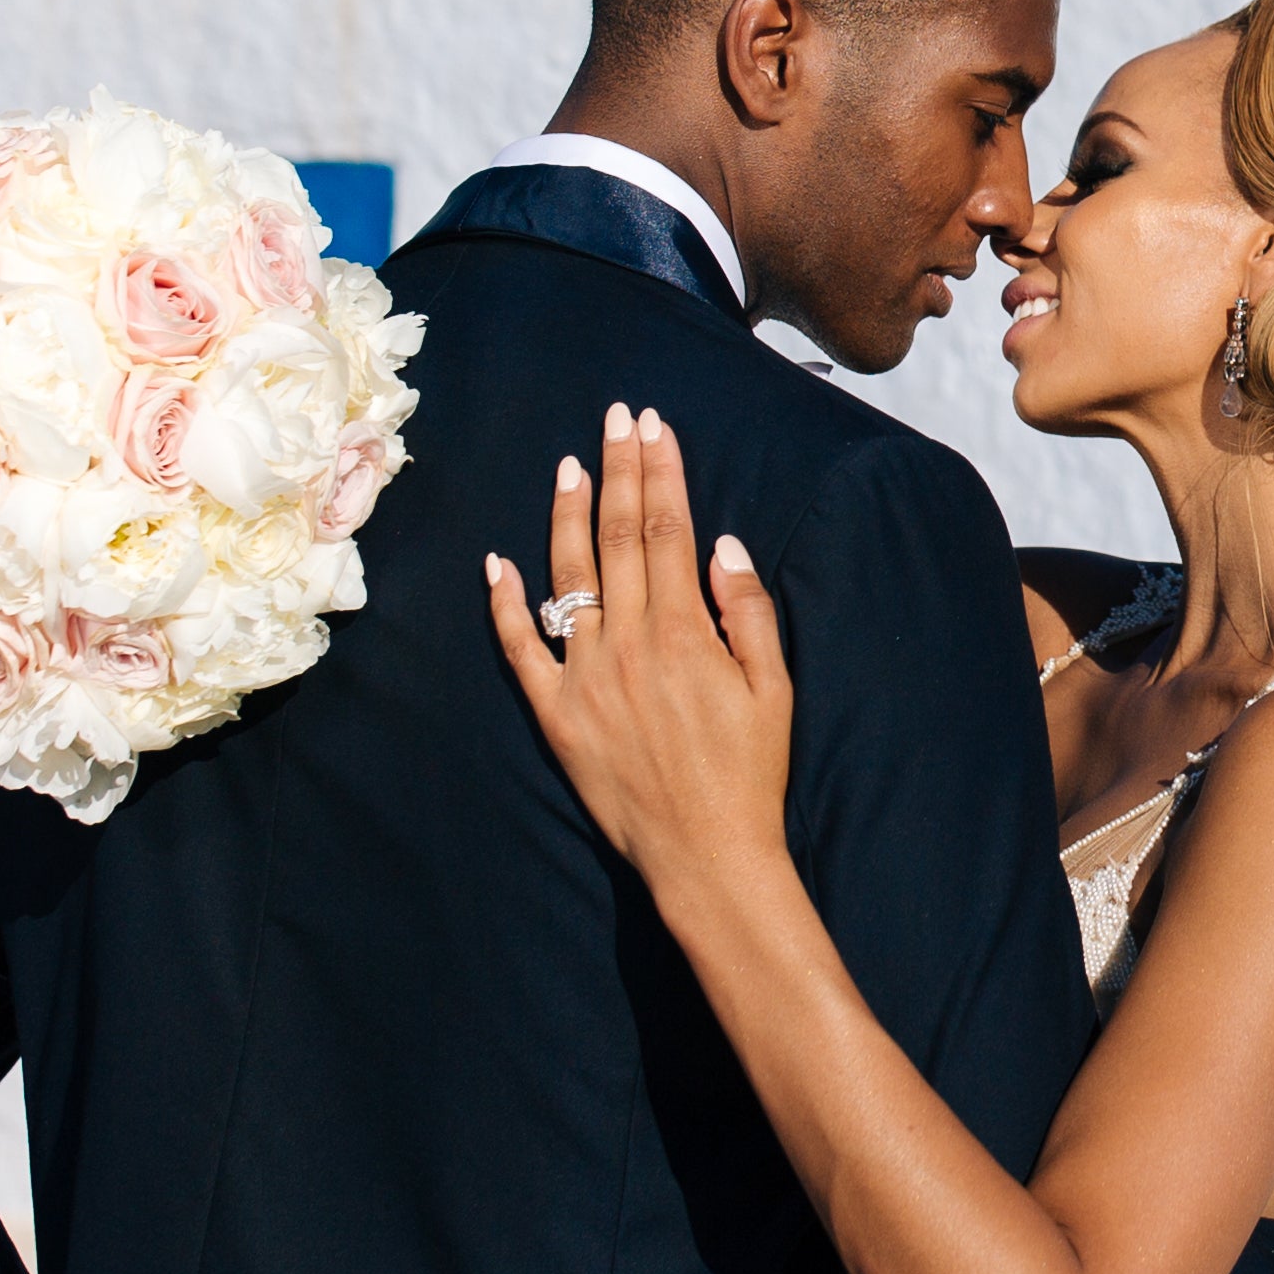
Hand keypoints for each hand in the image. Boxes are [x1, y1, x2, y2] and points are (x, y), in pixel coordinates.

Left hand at [486, 407, 796, 887]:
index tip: (653, 425)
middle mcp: (629, 643)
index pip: (667, 528)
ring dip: (567, 516)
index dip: (660, 470)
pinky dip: (506, 604)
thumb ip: (748, 613)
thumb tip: (723, 545)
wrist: (707, 855)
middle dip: (619, 470)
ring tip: (570, 465)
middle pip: (618, 537)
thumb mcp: (774, 689)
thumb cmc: (751, 774)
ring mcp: (585, 678)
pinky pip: (521, 649)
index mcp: (686, 632)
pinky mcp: (556, 715)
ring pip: (568, 578)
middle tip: (615, 417)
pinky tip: (498, 562)